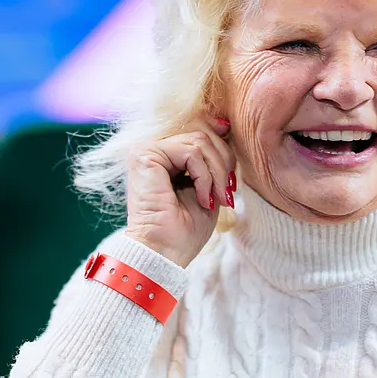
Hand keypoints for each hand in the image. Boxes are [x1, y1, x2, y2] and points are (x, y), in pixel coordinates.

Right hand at [123, 116, 235, 267]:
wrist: (165, 252)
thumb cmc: (185, 229)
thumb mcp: (208, 186)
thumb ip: (212, 157)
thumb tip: (224, 124)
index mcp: (166, 158)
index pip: (201, 136)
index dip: (223, 148)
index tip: (231, 179)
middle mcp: (153, 150)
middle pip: (203, 135)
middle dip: (223, 165)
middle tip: (226, 195)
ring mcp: (146, 150)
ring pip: (199, 141)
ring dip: (216, 174)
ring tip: (215, 199)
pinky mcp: (145, 155)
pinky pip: (190, 151)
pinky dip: (205, 177)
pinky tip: (202, 198)